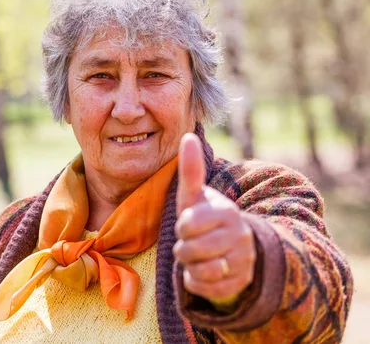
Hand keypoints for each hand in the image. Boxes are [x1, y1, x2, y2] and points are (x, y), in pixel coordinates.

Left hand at [173, 133, 255, 308]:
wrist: (233, 249)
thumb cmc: (204, 219)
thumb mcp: (195, 196)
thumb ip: (191, 169)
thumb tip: (188, 136)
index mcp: (227, 212)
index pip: (187, 225)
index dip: (182, 227)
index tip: (191, 224)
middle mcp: (239, 236)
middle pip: (189, 250)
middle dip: (183, 249)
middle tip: (193, 243)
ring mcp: (243, 261)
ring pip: (200, 271)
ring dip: (191, 266)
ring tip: (200, 257)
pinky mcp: (240, 284)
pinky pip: (206, 289)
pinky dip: (198, 283)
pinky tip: (205, 272)